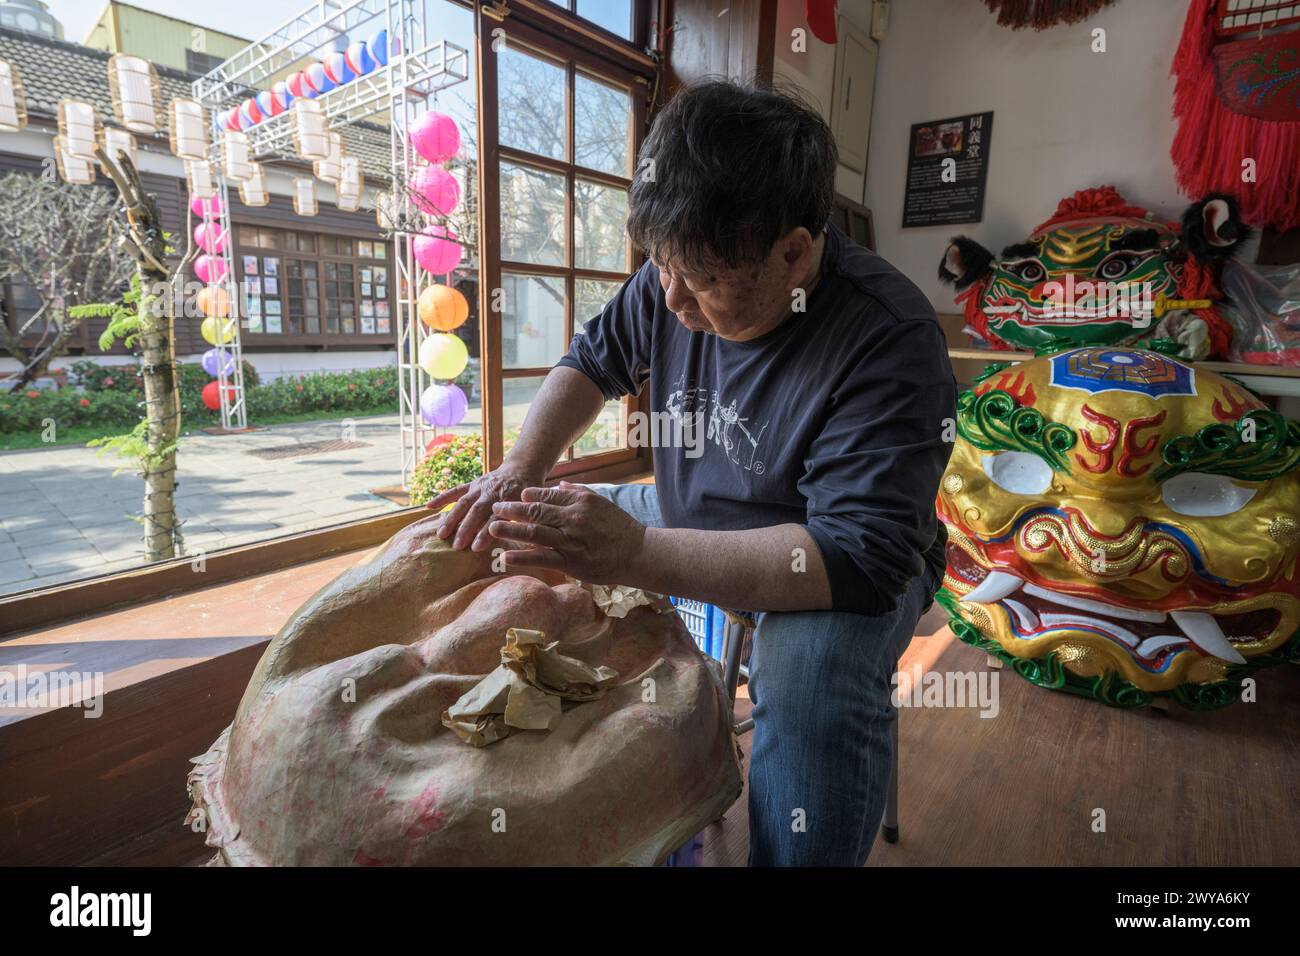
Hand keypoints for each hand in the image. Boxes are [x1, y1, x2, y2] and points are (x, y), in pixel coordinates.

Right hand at [427, 461, 545, 550]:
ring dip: (451, 518)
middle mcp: (492, 492)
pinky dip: (442, 497)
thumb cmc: (529, 494)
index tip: (475, 548)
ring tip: (441, 535)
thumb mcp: (534, 506)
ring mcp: (480, 487)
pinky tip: (428, 507)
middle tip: (456, 547)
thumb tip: (531, 542)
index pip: (495, 517)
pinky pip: (455, 490)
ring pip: (463, 502)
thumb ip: (529, 521)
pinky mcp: (472, 484)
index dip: (485, 533)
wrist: (523, 469)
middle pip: (476, 511)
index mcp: (508, 499)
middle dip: (465, 529)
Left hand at [487, 480, 646, 581]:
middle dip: (511, 510)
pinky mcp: (571, 562)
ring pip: (534, 533)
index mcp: (580, 502)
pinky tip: (505, 556)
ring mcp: (570, 541)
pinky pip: (542, 558)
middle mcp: (573, 519)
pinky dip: (522, 556)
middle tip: (494, 508)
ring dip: (510, 530)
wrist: (637, 553)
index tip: (516, 497)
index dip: (529, 496)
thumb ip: (578, 493)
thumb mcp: (602, 502)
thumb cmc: (620, 527)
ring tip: (492, 528)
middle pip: (535, 512)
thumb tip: (558, 487)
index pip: (547, 496)